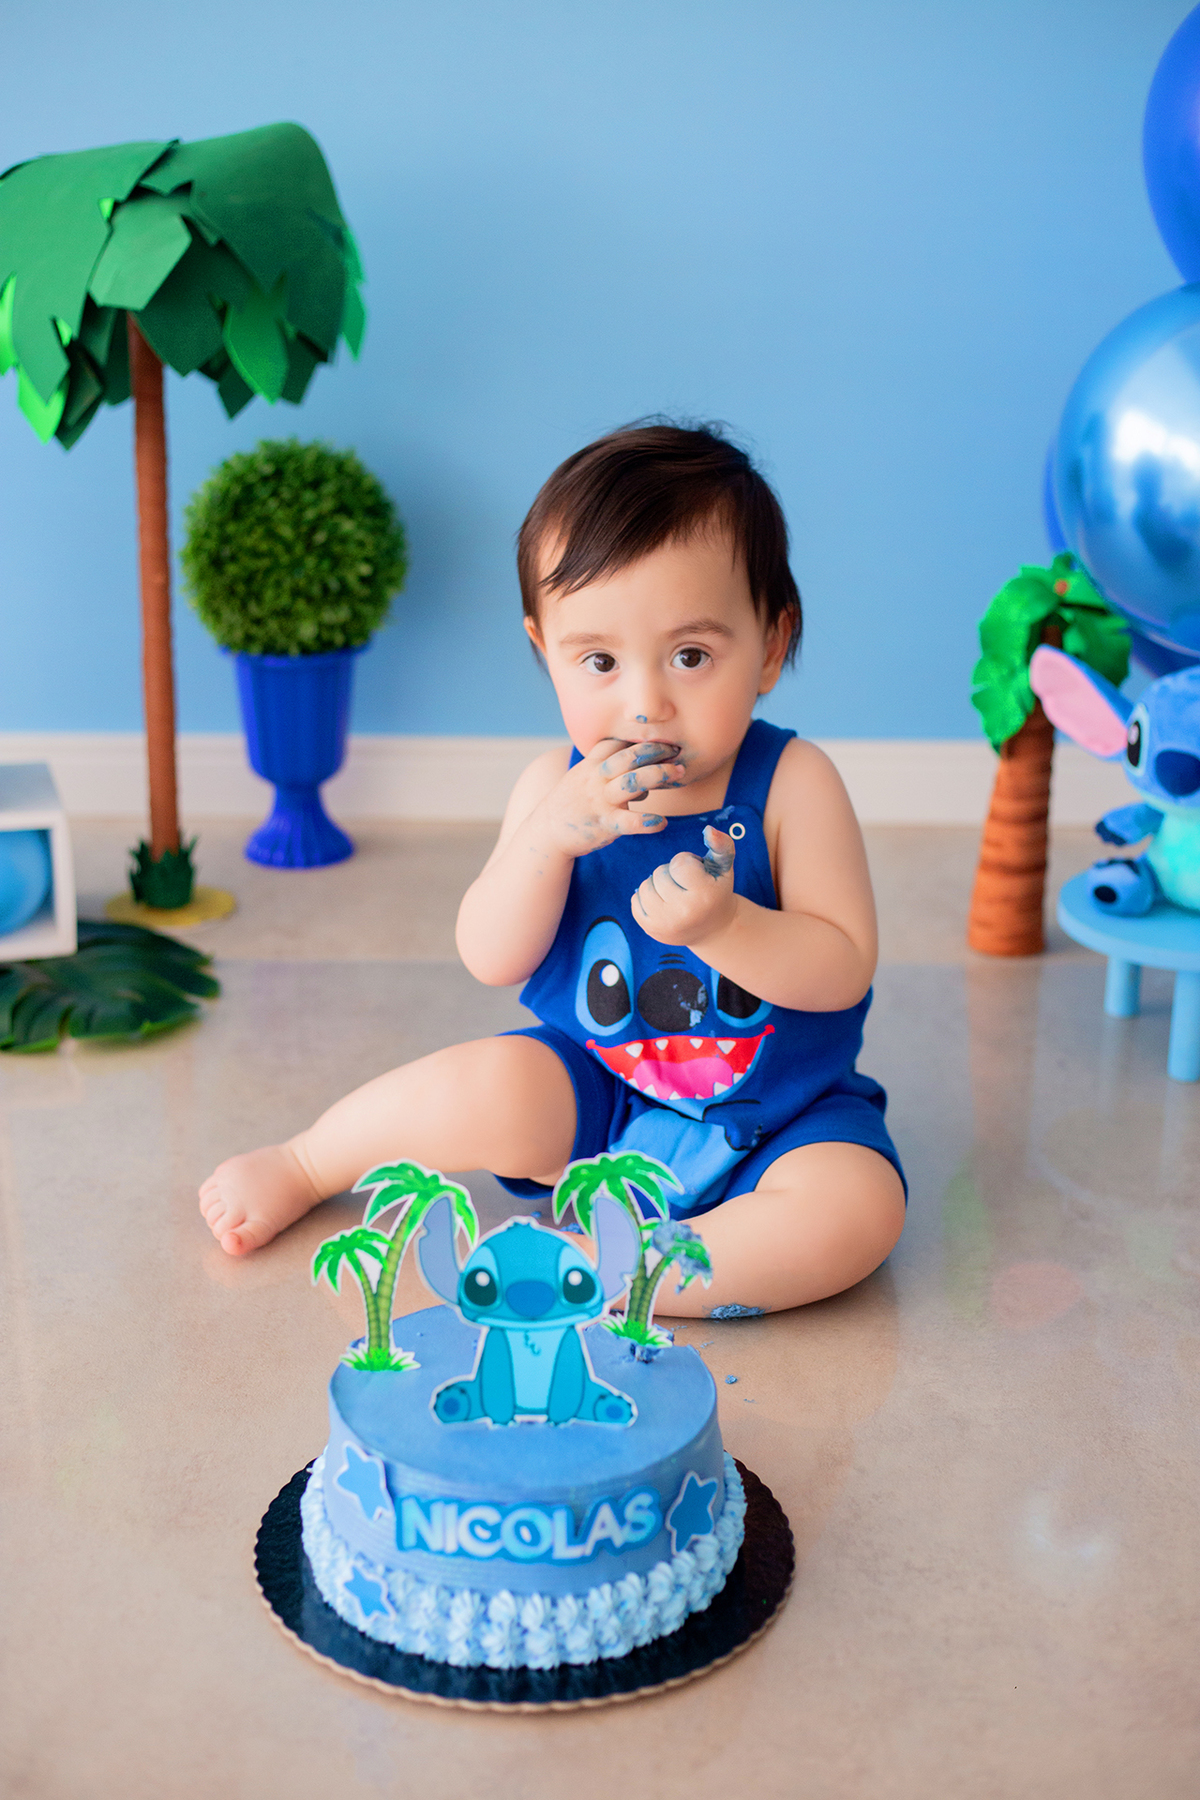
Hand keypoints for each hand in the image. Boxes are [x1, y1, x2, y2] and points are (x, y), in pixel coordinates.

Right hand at [536, 739, 685, 857]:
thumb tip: (645, 773)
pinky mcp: (604, 824)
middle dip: (655, 751)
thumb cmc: (573, 802)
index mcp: (592, 765)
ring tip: (679, 773)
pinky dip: (646, 822)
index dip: (640, 739)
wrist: (547, 831)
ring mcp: (600, 801)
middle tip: (677, 750)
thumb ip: (612, 769)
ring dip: (658, 775)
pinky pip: (628, 822)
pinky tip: (661, 822)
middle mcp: (596, 779)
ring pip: (632, 782)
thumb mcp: (585, 777)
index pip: (617, 744)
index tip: (663, 738)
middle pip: (628, 757)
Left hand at [632, 826, 736, 946]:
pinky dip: (646, 897)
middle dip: (671, 874)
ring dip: (657, 884)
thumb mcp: (724, 868)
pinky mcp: (651, 929)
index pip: (679, 863)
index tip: (696, 873)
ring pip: (645, 886)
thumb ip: (721, 845)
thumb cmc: (717, 892)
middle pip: (660, 873)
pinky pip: (635, 901)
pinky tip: (663, 903)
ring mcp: (665, 923)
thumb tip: (709, 829)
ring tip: (674, 893)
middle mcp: (684, 912)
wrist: (713, 929)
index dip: (687, 863)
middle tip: (685, 885)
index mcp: (704, 895)